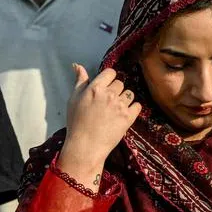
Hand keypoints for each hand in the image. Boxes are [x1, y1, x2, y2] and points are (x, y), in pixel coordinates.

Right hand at [57, 65, 139, 186]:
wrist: (86, 145)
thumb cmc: (77, 122)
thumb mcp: (74, 99)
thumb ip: (80, 81)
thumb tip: (78, 65)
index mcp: (95, 88)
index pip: (110, 73)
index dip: (108, 79)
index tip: (105, 87)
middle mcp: (109, 94)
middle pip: (120, 83)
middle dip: (115, 90)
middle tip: (107, 102)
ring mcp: (120, 105)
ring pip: (129, 94)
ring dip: (124, 99)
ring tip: (115, 109)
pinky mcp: (129, 117)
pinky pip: (137, 105)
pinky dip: (133, 109)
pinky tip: (124, 114)